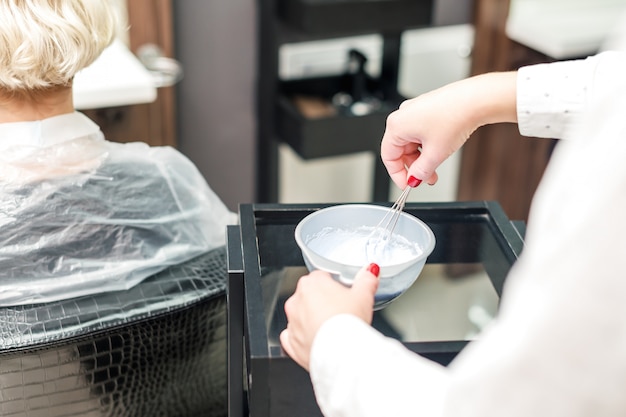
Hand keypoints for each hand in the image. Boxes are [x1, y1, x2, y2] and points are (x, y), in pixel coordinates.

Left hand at [280, 264, 379, 370]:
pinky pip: (293, 337)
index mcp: (311, 284)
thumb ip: (366, 280)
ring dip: (312, 319)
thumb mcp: (364, 296)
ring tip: (332, 328)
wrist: (342, 355)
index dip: (334, 284)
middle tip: (341, 311)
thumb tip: (370, 271)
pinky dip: (303, 338)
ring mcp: (292, 322)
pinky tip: (317, 340)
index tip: (343, 293)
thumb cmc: (349, 324)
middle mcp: (296, 301)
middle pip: (309, 295)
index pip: (321, 276)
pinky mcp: (291, 343)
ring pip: (301, 316)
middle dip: (323, 302)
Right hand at [381, 72, 517, 189]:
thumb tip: (415, 179)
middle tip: (425, 178)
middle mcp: (402, 116)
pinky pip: (420, 133)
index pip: (389, 157)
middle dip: (413, 167)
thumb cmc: (454, 116)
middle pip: (400, 150)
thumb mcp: (435, 153)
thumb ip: (421, 171)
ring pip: (411, 142)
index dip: (397, 175)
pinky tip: (439, 151)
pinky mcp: (426, 110)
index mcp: (396, 125)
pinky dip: (427, 146)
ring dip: (422, 158)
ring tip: (436, 166)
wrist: (475, 100)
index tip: (407, 184)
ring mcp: (414, 111)